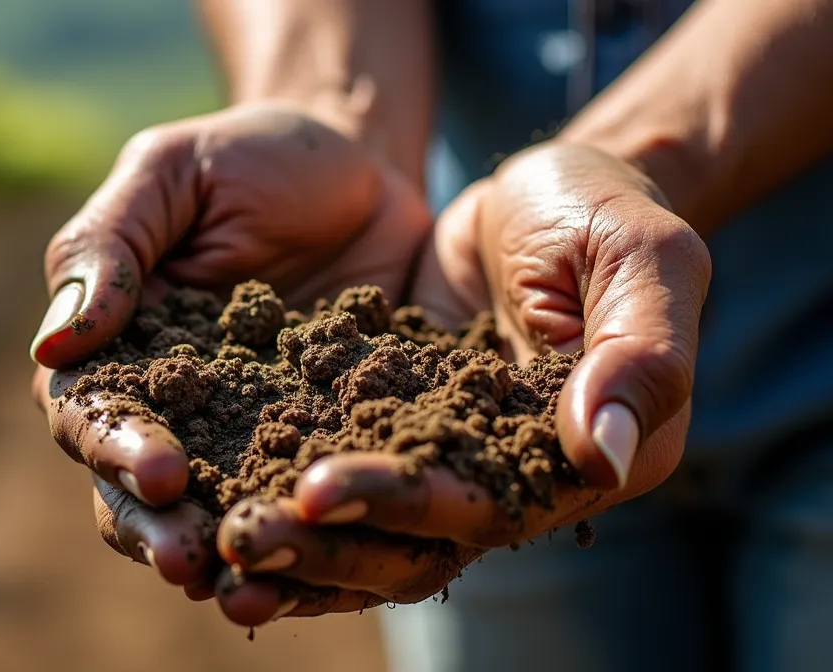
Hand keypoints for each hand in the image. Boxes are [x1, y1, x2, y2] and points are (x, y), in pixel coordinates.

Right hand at [31, 103, 430, 600]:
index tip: (163, 470)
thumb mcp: (171, 174)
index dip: (118, 447)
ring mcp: (250, 432)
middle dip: (160, 527)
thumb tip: (57, 341)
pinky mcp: (324, 440)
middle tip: (192, 560)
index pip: (93, 413)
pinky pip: (308, 498)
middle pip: (142, 488)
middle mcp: (175, 405)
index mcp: (120, 348)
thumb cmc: (250, 157)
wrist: (360, 161)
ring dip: (226, 553)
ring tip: (249, 586)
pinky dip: (312, 537)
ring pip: (218, 510)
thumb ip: (110, 247)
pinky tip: (329, 561)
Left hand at [213, 142, 711, 624]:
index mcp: (592, 463)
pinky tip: (221, 511)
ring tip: (219, 549)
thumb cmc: (602, 209)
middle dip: (329, 545)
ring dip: (298, 547)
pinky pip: (338, 479)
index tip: (316, 490)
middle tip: (243, 537)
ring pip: (370, 531)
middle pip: (416, 542)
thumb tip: (601, 457)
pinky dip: (287, 502)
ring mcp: (449, 464)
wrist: (542, 189)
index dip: (402, 506)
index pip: (487, 507)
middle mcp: (517, 485)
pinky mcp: (394, 433)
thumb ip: (640, 353)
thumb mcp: (640, 258)